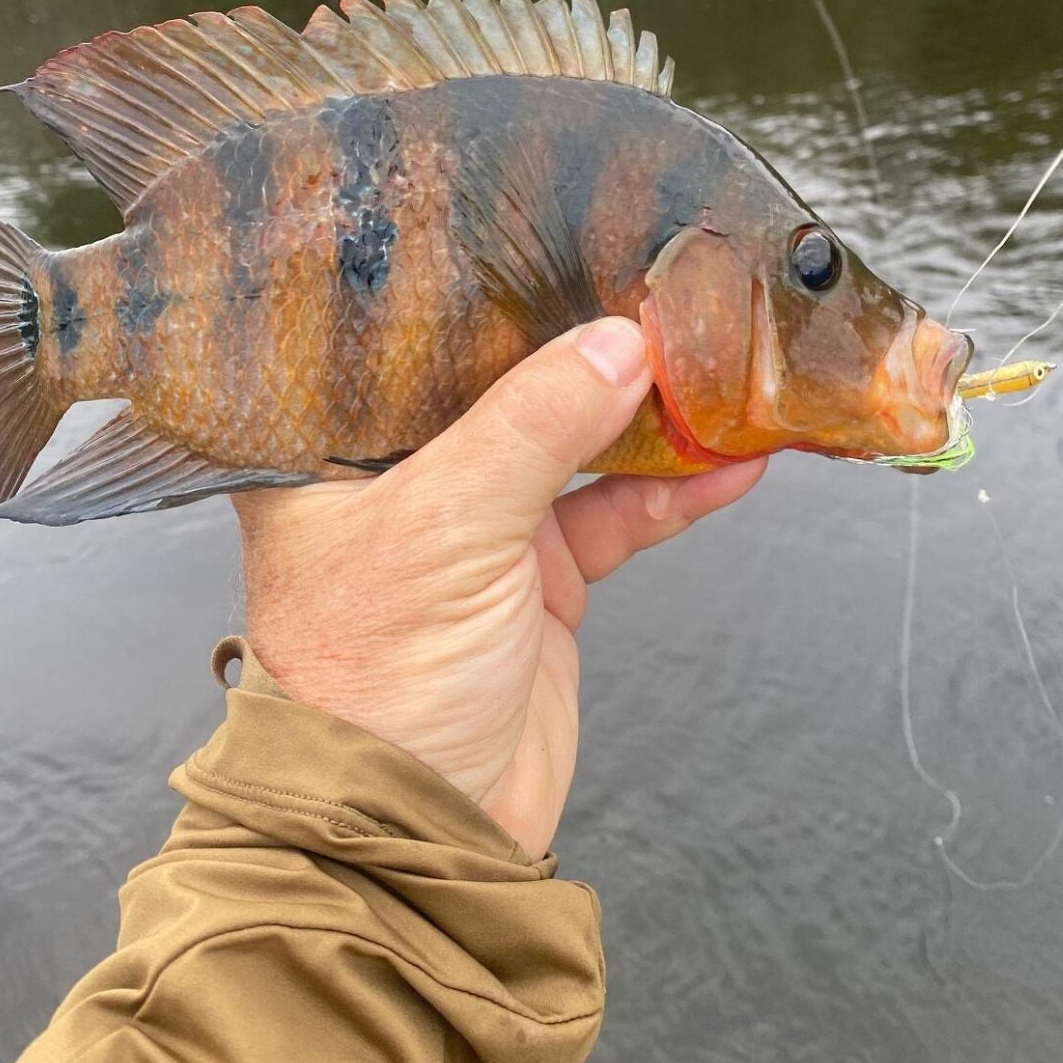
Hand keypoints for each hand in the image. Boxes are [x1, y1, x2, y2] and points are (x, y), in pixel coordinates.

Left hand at [234, 318, 766, 858]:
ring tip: (723, 365)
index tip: (557, 228)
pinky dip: (677, 489)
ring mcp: (473, 524)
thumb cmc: (376, 683)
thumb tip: (621, 344)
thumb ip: (534, 428)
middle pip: (502, 379)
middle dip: (583, 340)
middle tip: (663, 283)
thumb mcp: (447, 530)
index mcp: (328, 444)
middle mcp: (398, 472)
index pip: (402, 334)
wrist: (417, 834)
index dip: (478, 282)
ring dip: (651, 413)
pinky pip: (617, 513)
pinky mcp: (537, 578)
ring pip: (575, 440)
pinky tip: (734, 460)